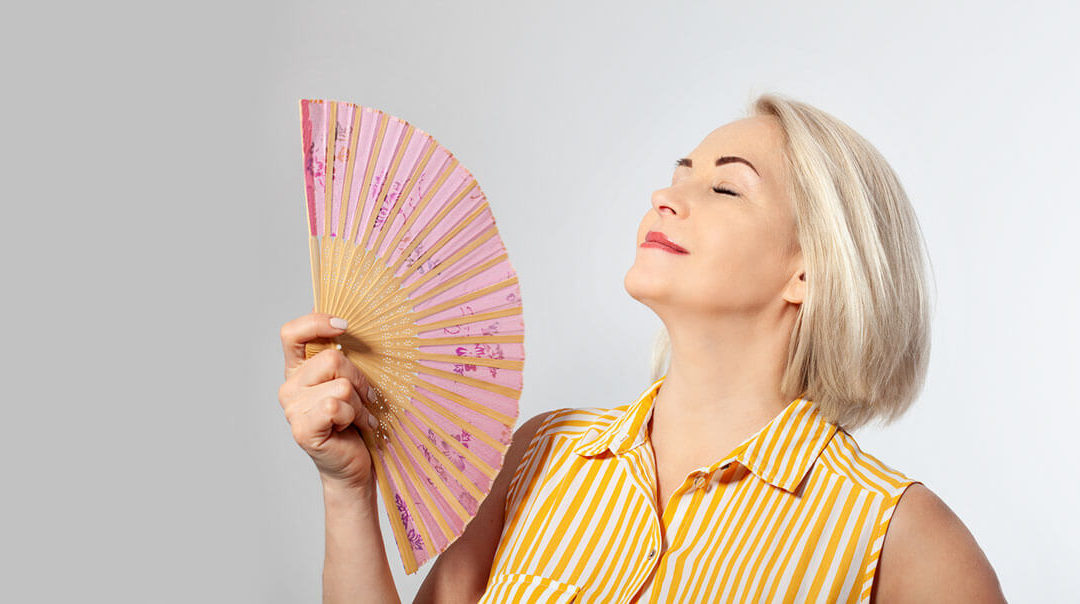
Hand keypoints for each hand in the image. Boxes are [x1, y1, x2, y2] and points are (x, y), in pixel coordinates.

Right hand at [279, 311, 378, 490]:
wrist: (354, 464)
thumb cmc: (355, 420)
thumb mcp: (351, 382)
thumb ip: (343, 356)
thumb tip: (348, 323)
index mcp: (298, 370)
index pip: (292, 333)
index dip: (317, 322)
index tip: (344, 325)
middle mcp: (289, 387)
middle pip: (332, 359)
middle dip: (360, 379)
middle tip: (364, 399)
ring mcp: (292, 409)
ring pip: (341, 385)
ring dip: (360, 403)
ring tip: (358, 417)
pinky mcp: (303, 428)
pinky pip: (337, 406)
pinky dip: (355, 416)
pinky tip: (354, 427)